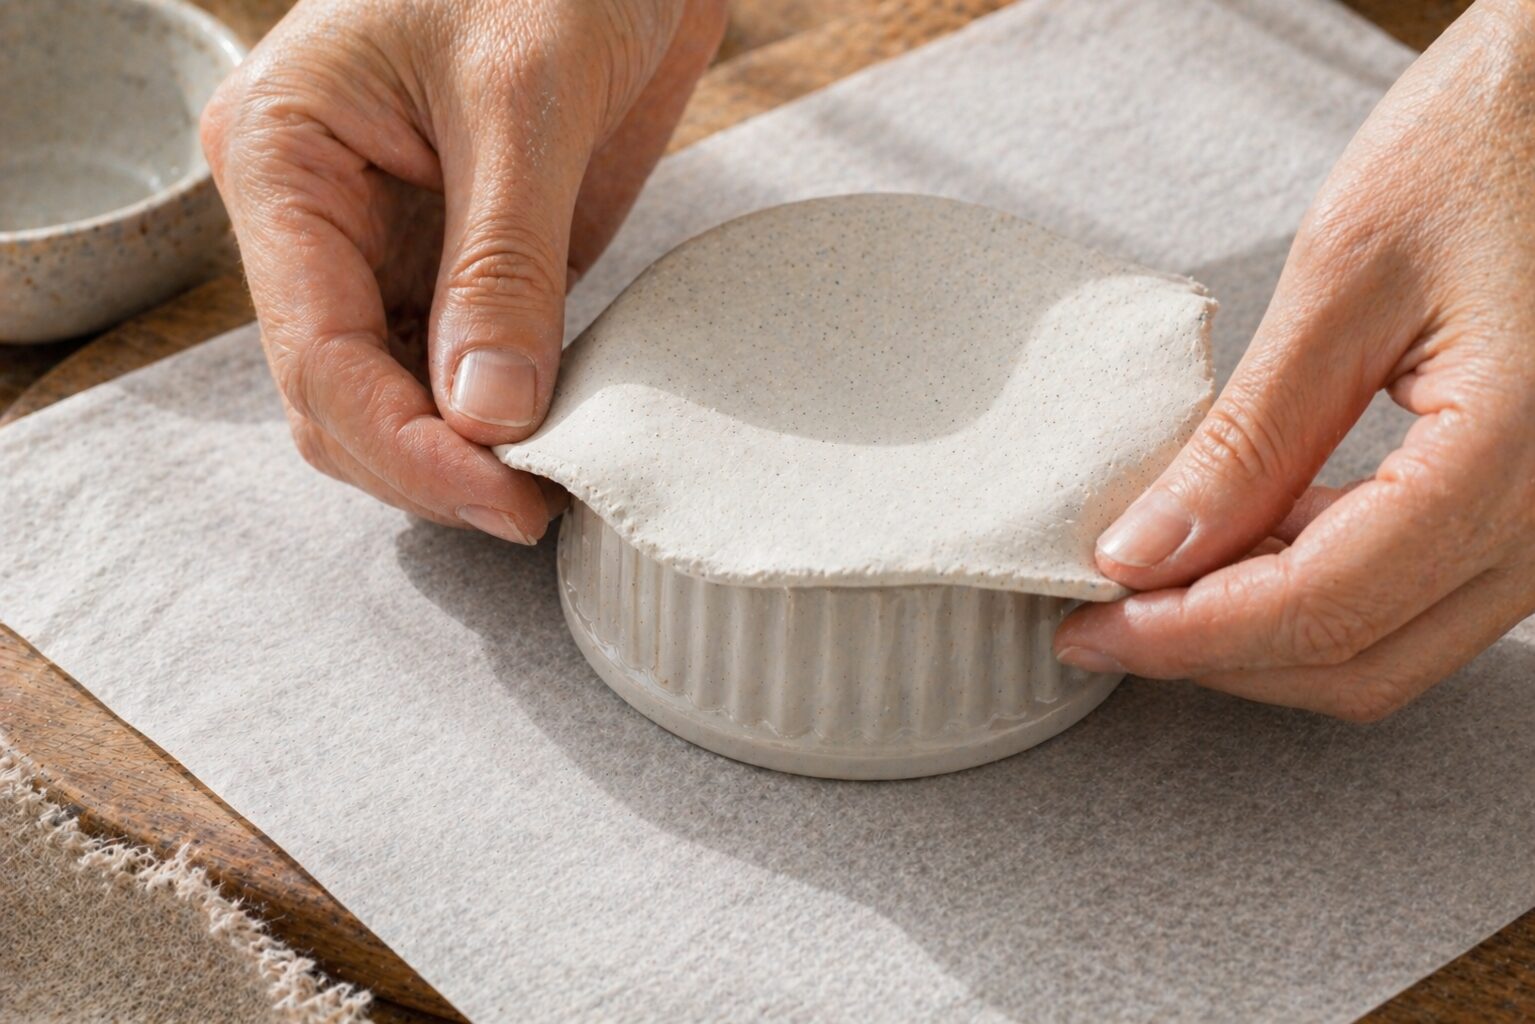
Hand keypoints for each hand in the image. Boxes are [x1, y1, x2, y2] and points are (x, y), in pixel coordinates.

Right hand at [201, 0, 725, 542]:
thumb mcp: (527, 100)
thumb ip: (504, 262)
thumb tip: (490, 414)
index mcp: (284, 161)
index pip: (317, 356)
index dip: (409, 448)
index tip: (508, 497)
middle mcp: (316, 218)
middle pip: (340, 399)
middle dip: (430, 467)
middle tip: (535, 506)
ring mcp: (386, 247)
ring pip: (392, 400)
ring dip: (462, 456)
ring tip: (549, 484)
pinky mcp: (458, 263)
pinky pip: (457, 368)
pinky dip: (497, 418)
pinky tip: (553, 437)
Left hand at [1055, 0, 1534, 720]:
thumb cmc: (1492, 143)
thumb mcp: (1345, 281)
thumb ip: (1249, 436)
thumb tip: (1146, 550)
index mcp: (1513, 456)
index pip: (1324, 607)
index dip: (1189, 636)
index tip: (1092, 627)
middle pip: (1361, 660)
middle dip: (1217, 654)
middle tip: (1106, 620)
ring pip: (1392, 645)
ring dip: (1263, 632)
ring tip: (1155, 583)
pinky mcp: (1532, 501)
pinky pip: (1419, 592)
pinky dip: (1316, 588)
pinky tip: (1240, 542)